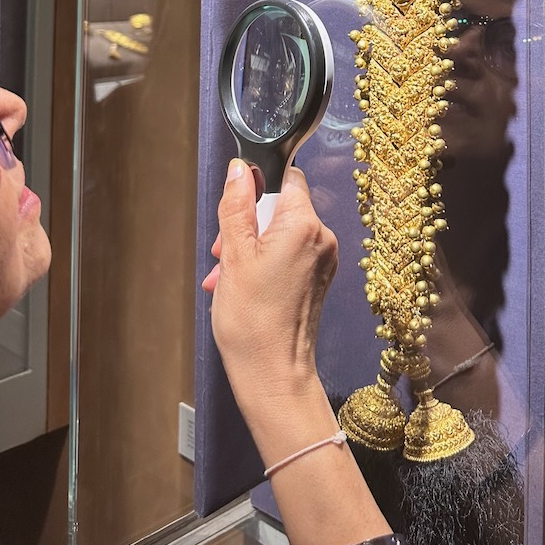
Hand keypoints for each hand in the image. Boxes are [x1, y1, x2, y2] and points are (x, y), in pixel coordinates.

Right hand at [202, 160, 338, 424]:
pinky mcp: (317, 279)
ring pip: (280, 234)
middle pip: (280, 208)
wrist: (274, 375)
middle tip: (221, 253)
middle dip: (247, 224)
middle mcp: (322, 238)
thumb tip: (239, 169)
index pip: (287, 178)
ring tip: (224, 277)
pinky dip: (264, 263)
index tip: (235, 209)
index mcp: (305, 224)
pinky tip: (240, 286)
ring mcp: (323, 260)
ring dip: (249, 247)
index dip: (257, 186)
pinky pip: (288, 255)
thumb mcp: (234, 255)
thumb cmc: (251, 318)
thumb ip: (237, 206)